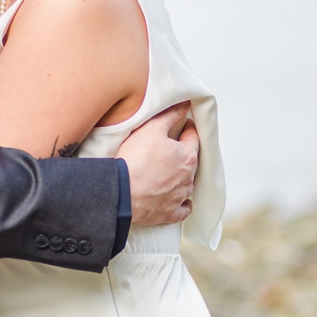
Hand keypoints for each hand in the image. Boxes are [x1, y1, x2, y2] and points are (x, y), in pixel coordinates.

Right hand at [116, 102, 198, 225]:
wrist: (122, 191)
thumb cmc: (136, 159)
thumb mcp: (151, 129)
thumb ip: (170, 115)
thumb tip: (185, 105)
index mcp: (187, 156)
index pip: (193, 137)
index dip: (187, 128)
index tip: (182, 125)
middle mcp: (188, 177)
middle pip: (191, 161)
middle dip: (183, 153)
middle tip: (170, 148)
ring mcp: (180, 196)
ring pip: (188, 184)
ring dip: (181, 177)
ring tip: (167, 172)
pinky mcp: (170, 212)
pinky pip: (183, 209)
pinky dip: (181, 203)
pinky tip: (176, 199)